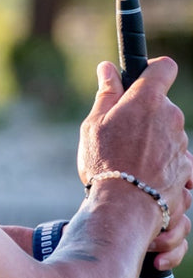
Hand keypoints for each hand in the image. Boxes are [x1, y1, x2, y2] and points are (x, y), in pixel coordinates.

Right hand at [78, 59, 191, 259]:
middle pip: (164, 108)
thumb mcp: (93, 126)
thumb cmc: (104, 165)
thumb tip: (107, 69)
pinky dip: (164, 171)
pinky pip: (176, 165)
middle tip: (123, 139)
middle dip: (147, 119)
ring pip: (170, 138)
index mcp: (147, 100)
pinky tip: (145, 182)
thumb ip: (106, 95)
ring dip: (155, 147)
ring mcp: (182, 145)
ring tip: (131, 168)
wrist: (123, 209)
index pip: (163, 68)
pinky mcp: (188, 171)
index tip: (141, 82)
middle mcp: (171, 118)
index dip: (153, 72)